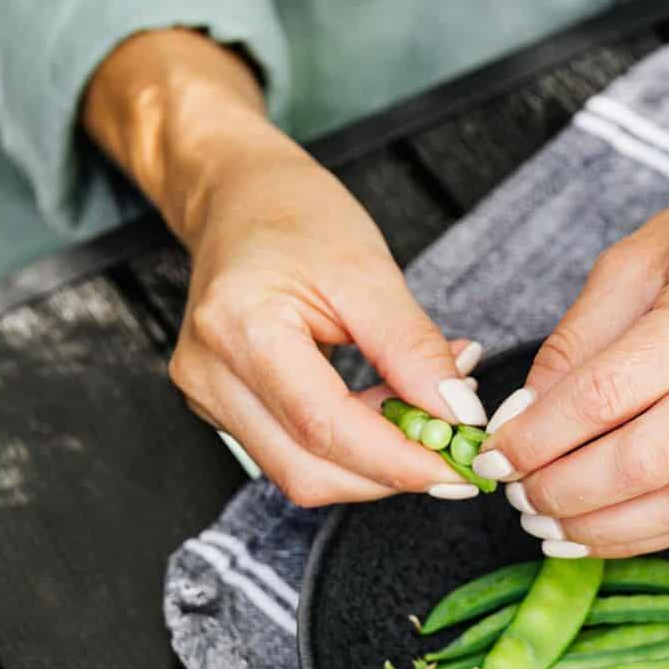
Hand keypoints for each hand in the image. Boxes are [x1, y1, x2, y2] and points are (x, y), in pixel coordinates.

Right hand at [82, 28, 489, 506]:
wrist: (238, 197)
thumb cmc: (295, 216)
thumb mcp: (368, 269)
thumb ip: (413, 348)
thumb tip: (458, 414)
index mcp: (241, 329)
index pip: (326, 429)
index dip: (399, 461)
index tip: (460, 467)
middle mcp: (210, 375)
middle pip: (309, 471)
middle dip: (391, 472)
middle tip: (456, 448)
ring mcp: (209, 396)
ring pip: (303, 472)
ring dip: (376, 461)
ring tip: (429, 412)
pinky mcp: (224, 407)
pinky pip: (296, 449)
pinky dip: (355, 443)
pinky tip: (394, 408)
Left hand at [470, 165, 668, 556]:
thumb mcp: (633, 262)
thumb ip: (575, 343)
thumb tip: (524, 416)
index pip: (606, 397)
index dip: (539, 436)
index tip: (496, 452)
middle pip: (645, 463)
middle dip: (566, 491)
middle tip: (517, 494)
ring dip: (604, 528)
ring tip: (548, 524)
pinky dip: (647, 531)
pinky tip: (600, 529)